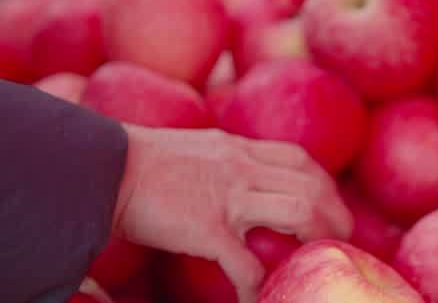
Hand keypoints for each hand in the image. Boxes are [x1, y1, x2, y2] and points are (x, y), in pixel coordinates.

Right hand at [112, 126, 351, 302]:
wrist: (95, 167)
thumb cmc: (131, 163)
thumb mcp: (190, 152)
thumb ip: (216, 165)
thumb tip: (220, 191)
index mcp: (236, 148)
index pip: (298, 159)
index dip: (323, 183)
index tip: (330, 204)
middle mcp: (242, 166)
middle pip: (312, 184)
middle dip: (335, 213)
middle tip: (342, 238)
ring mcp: (228, 196)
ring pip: (299, 212)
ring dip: (315, 238)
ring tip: (315, 261)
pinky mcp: (208, 227)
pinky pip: (247, 262)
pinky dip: (256, 285)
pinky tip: (255, 298)